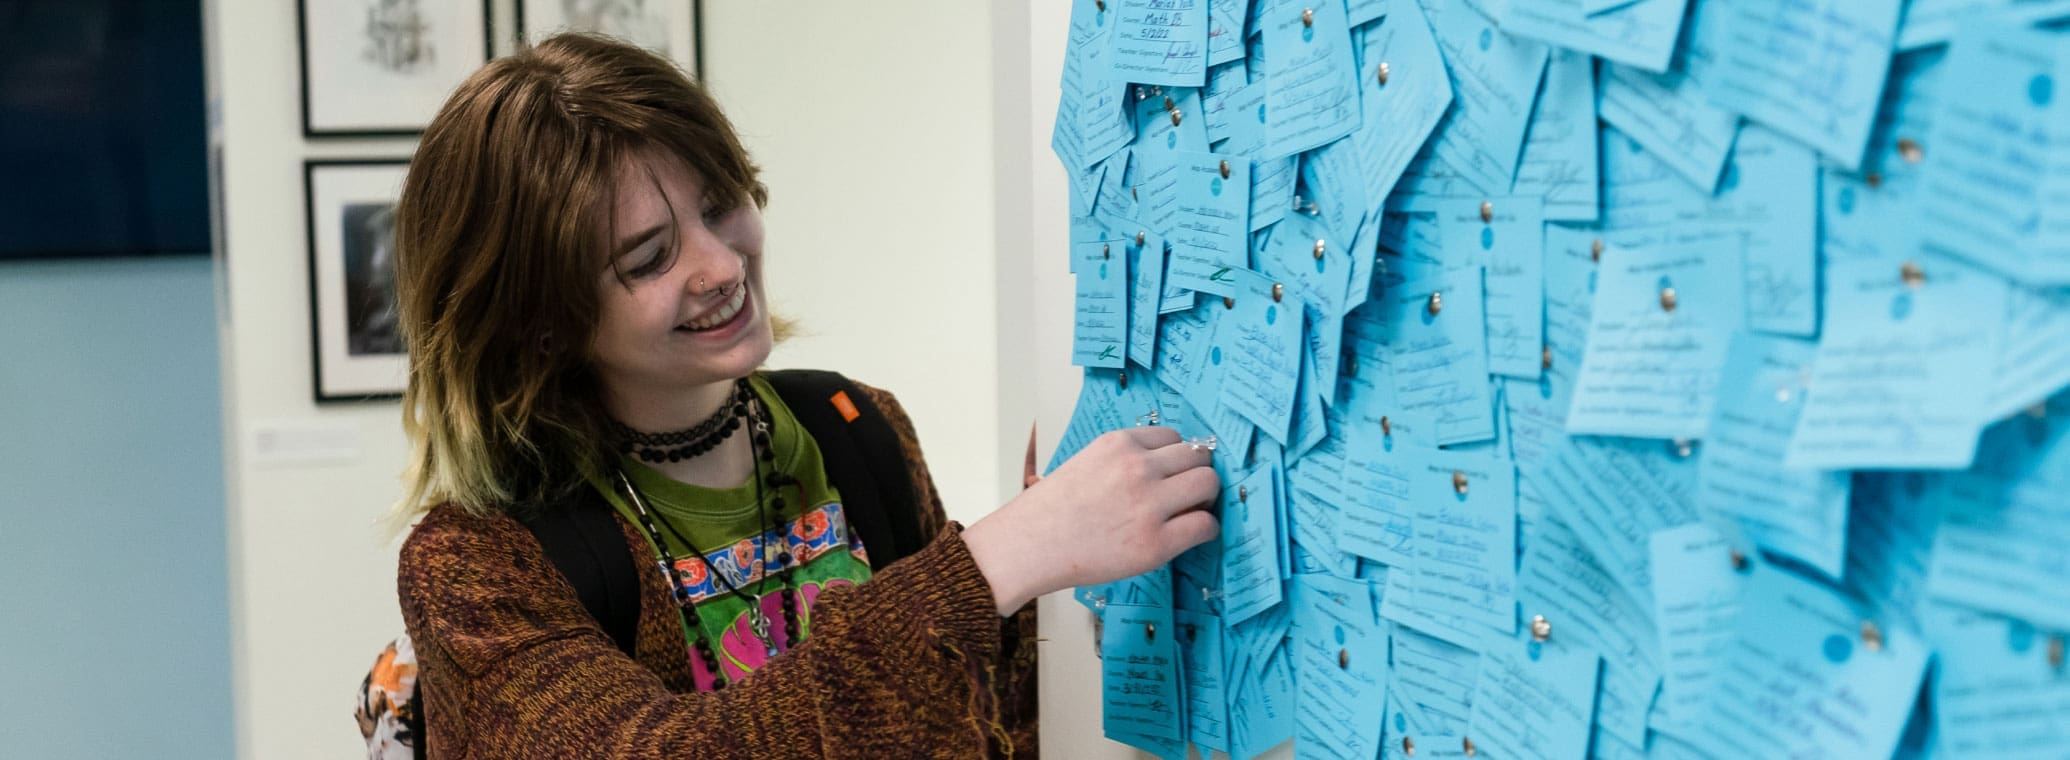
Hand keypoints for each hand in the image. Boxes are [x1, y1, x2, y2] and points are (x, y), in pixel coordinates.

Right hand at [963, 426, 1219, 615]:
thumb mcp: (1087, 462)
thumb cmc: (1051, 511)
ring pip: (1208, 484)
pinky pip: (1205, 526)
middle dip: (1198, 473)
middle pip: (1199, 457)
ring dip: (1206, 498)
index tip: (1173, 473)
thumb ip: (1124, 459)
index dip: (1177, 457)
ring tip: (1191, 512)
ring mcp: (1149, 505)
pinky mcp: (1156, 543)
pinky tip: (1191, 535)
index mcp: (1119, 444)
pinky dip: (1205, 530)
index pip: (1174, 437)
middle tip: (1188, 493)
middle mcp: (1138, 468)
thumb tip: (1165, 466)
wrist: (1028, 546)